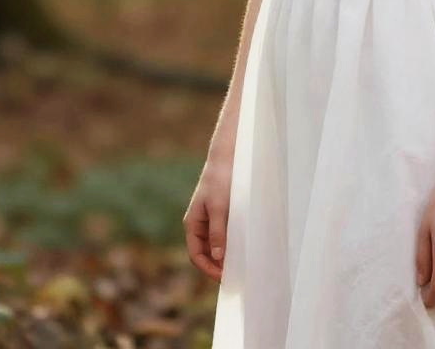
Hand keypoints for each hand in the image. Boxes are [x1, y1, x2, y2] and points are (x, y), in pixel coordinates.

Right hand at [183, 142, 233, 280]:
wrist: (227, 156)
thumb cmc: (221, 180)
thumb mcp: (220, 207)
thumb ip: (217, 232)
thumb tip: (217, 256)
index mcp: (192, 224)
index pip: (196, 255)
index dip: (208, 269)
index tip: (224, 278)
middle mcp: (199, 224)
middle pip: (205, 253)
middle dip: (217, 265)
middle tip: (235, 275)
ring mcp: (209, 219)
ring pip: (214, 244)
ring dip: (224, 255)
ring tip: (240, 264)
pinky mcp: (221, 213)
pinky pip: (223, 234)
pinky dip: (230, 243)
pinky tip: (242, 246)